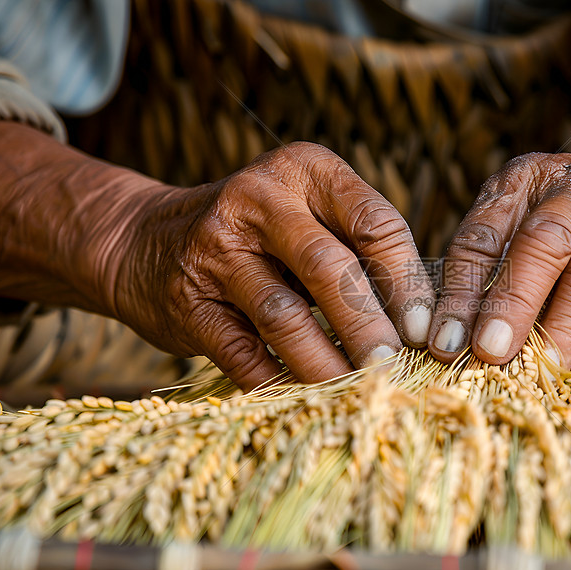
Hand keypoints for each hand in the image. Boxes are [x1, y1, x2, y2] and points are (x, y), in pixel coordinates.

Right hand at [113, 143, 434, 387]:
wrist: (147, 239)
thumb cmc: (260, 235)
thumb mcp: (309, 215)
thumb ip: (359, 250)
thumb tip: (423, 321)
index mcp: (306, 171)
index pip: (373, 222)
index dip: (405, 280)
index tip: (422, 329)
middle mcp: (259, 198)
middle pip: (328, 267)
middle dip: (367, 325)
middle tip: (393, 367)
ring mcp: (216, 247)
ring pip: (283, 314)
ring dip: (325, 360)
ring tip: (356, 389)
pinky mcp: (188, 298)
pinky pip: (240, 350)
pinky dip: (275, 379)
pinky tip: (303, 396)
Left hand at [427, 129, 570, 381]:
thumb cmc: (559, 235)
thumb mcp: (516, 232)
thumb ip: (486, 276)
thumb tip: (449, 344)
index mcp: (522, 181)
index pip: (483, 234)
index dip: (461, 290)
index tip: (444, 341)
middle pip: (542, 244)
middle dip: (513, 301)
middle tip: (491, 352)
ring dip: (566, 325)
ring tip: (547, 370)